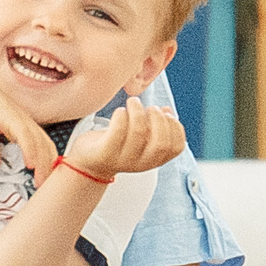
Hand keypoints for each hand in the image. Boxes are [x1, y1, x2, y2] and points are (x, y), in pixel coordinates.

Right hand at [0, 65, 53, 172]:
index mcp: (20, 125)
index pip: (41, 146)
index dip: (45, 163)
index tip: (43, 180)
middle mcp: (24, 120)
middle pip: (46, 146)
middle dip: (48, 168)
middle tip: (46, 186)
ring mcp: (18, 117)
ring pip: (38, 143)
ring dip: (42, 164)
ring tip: (41, 181)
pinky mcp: (10, 115)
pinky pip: (25, 135)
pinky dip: (30, 150)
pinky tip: (31, 164)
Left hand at [63, 100, 185, 180]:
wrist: (88, 162)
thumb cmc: (117, 144)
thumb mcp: (140, 137)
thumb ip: (155, 126)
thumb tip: (167, 111)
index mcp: (154, 160)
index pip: (176, 147)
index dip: (175, 127)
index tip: (166, 113)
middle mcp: (141, 163)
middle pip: (161, 142)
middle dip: (158, 119)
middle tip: (149, 107)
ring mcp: (123, 159)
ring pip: (138, 132)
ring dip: (138, 111)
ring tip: (133, 102)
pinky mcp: (105, 153)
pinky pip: (117, 131)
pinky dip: (121, 116)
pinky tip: (120, 111)